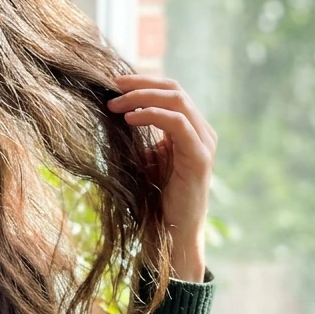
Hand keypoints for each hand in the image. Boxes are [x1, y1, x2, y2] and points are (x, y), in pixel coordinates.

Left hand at [106, 74, 216, 280]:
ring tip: (115, 105)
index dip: (142, 82)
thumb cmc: (156, 196)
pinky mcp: (200, 157)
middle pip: (174, 89)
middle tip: (111, 88)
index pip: (170, 90)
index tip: (112, 83)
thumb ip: (138, 134)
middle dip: (140, 84)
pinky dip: (152, 115)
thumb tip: (112, 109)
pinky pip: (178, 124)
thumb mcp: (144, 157)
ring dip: (142, 97)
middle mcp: (202, 131)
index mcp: (191, 128)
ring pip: (177, 101)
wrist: (172, 231)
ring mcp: (204, 143)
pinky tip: (130, 119)